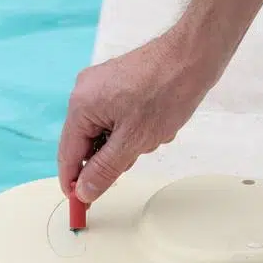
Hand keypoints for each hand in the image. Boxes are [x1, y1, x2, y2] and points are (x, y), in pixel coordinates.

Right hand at [57, 30, 217, 204]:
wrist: (194, 55)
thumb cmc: (166, 91)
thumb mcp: (134, 141)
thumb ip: (104, 170)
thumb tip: (83, 192)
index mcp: (81, 105)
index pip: (68, 155)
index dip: (74, 183)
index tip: (82, 207)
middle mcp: (85, 92)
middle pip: (87, 143)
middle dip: (113, 156)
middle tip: (136, 157)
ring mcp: (101, 85)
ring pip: (106, 133)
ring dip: (129, 143)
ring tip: (155, 133)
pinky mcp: (118, 83)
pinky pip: (117, 118)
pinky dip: (135, 129)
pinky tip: (157, 123)